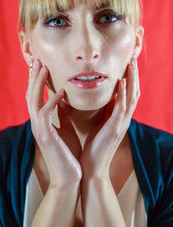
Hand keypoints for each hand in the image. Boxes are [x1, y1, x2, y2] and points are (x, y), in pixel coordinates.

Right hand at [26, 58, 81, 187]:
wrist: (70, 177)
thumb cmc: (68, 152)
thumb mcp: (66, 128)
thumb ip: (63, 114)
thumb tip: (64, 99)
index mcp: (43, 121)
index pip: (37, 96)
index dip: (37, 80)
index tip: (42, 65)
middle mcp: (38, 124)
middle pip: (31, 95)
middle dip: (33, 77)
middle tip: (37, 59)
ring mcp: (40, 130)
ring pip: (33, 101)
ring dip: (38, 84)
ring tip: (43, 67)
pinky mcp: (46, 137)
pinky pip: (45, 115)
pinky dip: (52, 102)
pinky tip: (61, 92)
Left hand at [79, 57, 139, 178]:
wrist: (91, 168)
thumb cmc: (94, 147)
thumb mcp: (100, 125)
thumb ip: (104, 112)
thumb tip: (104, 98)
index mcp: (119, 118)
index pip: (128, 94)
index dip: (130, 78)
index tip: (127, 63)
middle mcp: (123, 119)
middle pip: (133, 92)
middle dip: (134, 75)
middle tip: (132, 58)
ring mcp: (121, 124)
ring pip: (131, 97)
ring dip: (132, 80)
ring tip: (131, 64)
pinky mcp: (114, 129)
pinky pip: (121, 108)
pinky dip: (123, 94)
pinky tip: (121, 82)